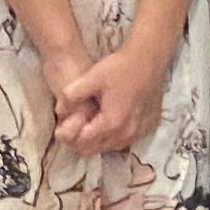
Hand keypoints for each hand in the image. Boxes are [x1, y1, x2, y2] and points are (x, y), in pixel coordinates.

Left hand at [50, 37, 169, 158]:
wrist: (149, 60)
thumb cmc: (120, 68)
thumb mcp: (91, 77)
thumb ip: (71, 95)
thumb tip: (59, 110)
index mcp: (111, 123)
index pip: (83, 143)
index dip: (69, 137)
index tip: (61, 128)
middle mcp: (127, 134)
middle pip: (96, 149)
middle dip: (81, 142)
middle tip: (72, 127)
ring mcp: (140, 132)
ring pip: (111, 146)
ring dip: (98, 140)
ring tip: (89, 124)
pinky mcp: (149, 127)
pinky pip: (126, 140)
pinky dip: (114, 136)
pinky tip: (109, 122)